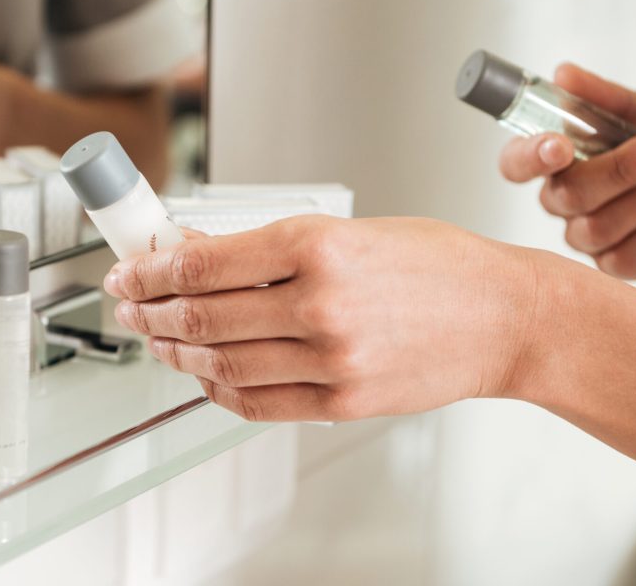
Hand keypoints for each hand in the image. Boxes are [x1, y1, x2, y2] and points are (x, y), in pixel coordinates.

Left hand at [104, 216, 539, 421]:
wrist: (506, 318)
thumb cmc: (441, 266)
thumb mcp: (353, 231)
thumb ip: (271, 245)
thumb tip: (198, 249)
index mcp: (320, 245)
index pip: (203, 261)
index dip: (151, 268)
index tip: (129, 269)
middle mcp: (320, 304)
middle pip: (202, 315)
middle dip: (150, 311)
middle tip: (129, 305)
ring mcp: (331, 359)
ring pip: (221, 363)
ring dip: (176, 352)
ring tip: (158, 339)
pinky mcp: (342, 401)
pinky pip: (257, 403)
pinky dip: (218, 391)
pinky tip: (203, 375)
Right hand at [498, 64, 635, 278]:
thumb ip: (606, 97)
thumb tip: (563, 74)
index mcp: (560, 159)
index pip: (516, 164)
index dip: (529, 158)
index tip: (560, 145)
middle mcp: (565, 200)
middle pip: (567, 195)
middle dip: (620, 167)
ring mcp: (589, 237)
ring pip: (597, 227)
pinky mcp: (620, 265)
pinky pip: (623, 259)